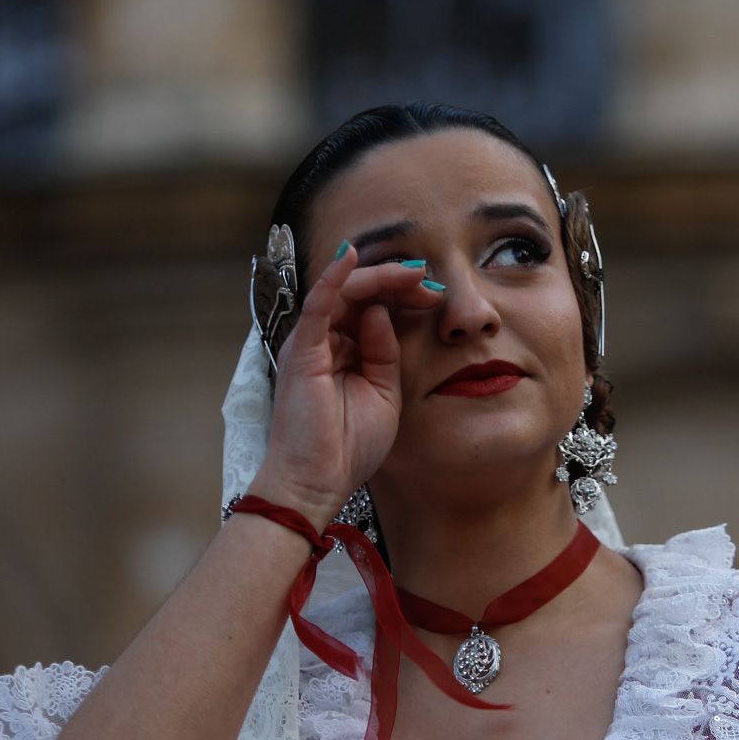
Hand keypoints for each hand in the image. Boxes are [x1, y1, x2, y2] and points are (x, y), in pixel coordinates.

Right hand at [248, 245, 443, 525]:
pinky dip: (333, 278)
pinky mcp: (301, 350)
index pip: (374, 308)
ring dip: (379, 278)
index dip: (404, 296)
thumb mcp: (384, 392)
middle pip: (361, 294)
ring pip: (343, 291)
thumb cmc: (348, 447)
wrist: (319, 482)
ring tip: (412, 273)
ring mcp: (311, 343)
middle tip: (431, 281)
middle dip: (398, 283)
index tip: (436, 296)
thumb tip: (384, 312)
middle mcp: (325, 341)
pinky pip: (316, 304)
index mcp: (346, 351)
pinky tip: (351, 257)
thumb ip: (386, 352)